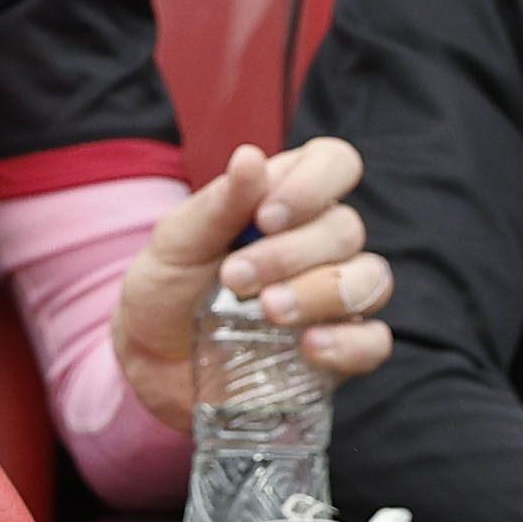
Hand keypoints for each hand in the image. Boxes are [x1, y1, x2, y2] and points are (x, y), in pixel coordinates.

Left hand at [113, 137, 396, 432]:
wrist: (149, 364)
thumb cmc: (166, 291)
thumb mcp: (176, 246)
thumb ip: (216, 206)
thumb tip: (250, 157)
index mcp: (287, 200)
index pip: (335, 164)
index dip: (313, 184)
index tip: (265, 217)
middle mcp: (322, 243)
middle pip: (346, 229)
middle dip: (290, 254)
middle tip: (234, 278)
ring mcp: (336, 298)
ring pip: (370, 280)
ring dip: (321, 293)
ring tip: (269, 311)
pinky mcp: (339, 351)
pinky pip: (373, 343)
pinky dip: (349, 344)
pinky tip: (309, 347)